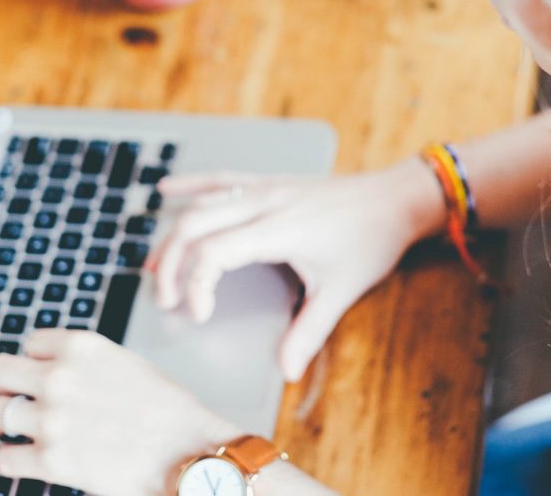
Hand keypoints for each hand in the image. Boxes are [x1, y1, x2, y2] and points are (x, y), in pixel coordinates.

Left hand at [0, 329, 241, 494]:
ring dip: (5, 422)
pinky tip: (28, 458)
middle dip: (6, 386)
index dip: (37, 361)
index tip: (43, 375)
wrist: (189, 454)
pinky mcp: (50, 461)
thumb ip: (86, 364)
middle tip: (17, 399)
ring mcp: (51, 420)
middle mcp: (59, 378)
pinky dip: (11, 460)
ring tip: (22, 430)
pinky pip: (2, 458)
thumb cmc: (168, 413)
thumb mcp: (125, 364)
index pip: (29, 343)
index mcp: (81, 347)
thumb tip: (55, 370)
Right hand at [146, 159, 444, 381]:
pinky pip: (221, 179)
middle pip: (194, 226)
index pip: (213, 253)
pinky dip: (191, 185)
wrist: (396, 198)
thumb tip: (286, 370)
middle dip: (170, 265)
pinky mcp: (270, 182)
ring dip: (173, 235)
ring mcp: (265, 188)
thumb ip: (309, 332)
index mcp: (277, 229)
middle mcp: (264, 203)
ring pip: (202, 204)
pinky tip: (167, 191)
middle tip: (166, 300)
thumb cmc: (371, 240)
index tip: (199, 316)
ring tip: (154, 267)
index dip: (195, 286)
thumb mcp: (341, 291)